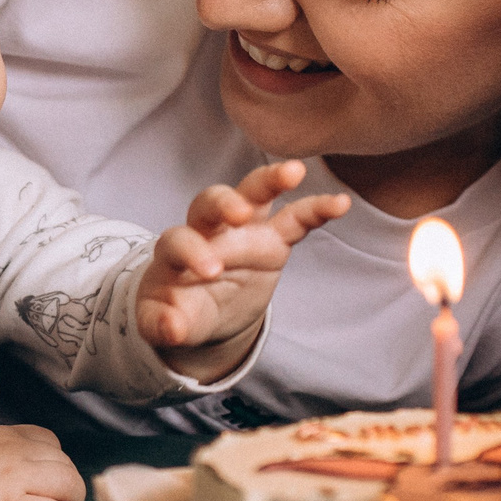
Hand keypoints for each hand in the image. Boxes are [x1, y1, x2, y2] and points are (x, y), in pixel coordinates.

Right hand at [0, 424, 82, 500]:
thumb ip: (2, 447)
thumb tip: (28, 464)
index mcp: (4, 435)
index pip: (52, 443)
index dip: (51, 467)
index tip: (41, 485)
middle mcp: (14, 452)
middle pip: (67, 466)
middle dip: (65, 489)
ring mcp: (14, 479)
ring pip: (69, 487)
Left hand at [139, 160, 349, 377]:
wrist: (201, 312)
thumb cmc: (176, 311)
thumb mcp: (161, 323)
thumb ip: (159, 324)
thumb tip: (171, 329)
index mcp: (175, 251)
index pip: (178, 240)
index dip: (192, 250)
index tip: (210, 271)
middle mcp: (207, 231)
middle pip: (209, 202)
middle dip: (224, 202)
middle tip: (239, 214)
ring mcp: (243, 230)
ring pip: (253, 193)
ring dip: (271, 180)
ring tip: (294, 171)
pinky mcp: (273, 240)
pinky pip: (296, 219)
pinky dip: (316, 209)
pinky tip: (341, 203)